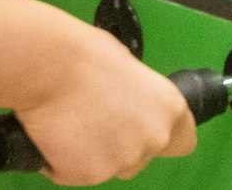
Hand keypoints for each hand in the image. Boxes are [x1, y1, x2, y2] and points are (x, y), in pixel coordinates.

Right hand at [14, 24, 196, 185]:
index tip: (147, 130)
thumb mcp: (131, 69)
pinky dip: (65, 160)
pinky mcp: (87, 175)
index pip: (183, 141)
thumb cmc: (84, 57)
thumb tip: (132, 105)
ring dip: (93, 152)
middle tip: (96, 118)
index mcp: (169, 109)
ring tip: (73, 119)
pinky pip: (77, 173)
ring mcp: (120, 161)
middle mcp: (152, 139)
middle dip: (121, 144)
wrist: (48, 68)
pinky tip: (58, 132)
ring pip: (109, 166)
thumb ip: (142, 98)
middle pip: (141, 157)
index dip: (164, 136)